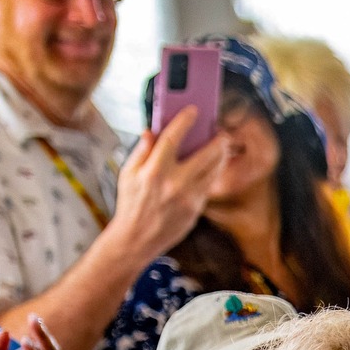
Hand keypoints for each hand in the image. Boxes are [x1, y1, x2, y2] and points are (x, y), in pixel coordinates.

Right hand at [109, 106, 230, 262]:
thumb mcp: (127, 174)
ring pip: (213, 170)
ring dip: (221, 155)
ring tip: (222, 146)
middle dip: (217, 140)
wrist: (136, 239)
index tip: (193, 110)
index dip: (185, 121)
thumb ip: (141, 151)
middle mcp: (173, 183)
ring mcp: (188, 198)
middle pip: (205, 154)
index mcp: (153, 171)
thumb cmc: (130, 204)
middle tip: (220, 131)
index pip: (172, 139)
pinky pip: (209, 186)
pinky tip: (214, 164)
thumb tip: (151, 132)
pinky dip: (213, 173)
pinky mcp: (196, 209)